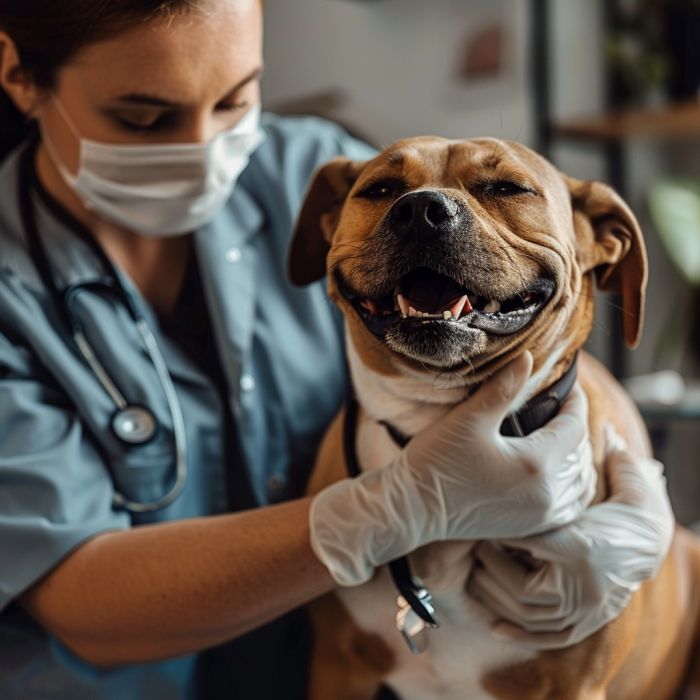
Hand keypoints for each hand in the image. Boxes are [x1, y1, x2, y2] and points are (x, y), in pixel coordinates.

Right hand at [310, 352, 597, 585]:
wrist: (412, 509)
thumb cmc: (435, 463)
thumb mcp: (468, 419)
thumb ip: (503, 388)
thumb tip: (529, 357)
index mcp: (536, 464)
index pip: (574, 426)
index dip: (575, 401)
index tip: (568, 382)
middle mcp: (546, 494)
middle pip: (581, 453)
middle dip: (576, 425)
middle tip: (562, 403)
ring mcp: (539, 515)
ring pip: (581, 482)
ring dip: (578, 456)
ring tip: (563, 435)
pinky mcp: (529, 527)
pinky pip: (570, 506)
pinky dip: (573, 486)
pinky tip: (559, 473)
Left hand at [467, 427, 674, 648]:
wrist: (655, 551)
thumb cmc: (634, 513)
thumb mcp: (626, 485)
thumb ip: (604, 461)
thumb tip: (599, 427)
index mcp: (582, 547)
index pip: (527, 541)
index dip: (500, 530)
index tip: (480, 515)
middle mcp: (582, 586)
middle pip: (520, 587)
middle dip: (491, 567)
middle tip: (473, 544)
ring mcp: (583, 611)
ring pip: (525, 614)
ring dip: (494, 596)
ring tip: (475, 572)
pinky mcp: (583, 624)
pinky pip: (544, 636)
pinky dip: (517, 633)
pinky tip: (493, 624)